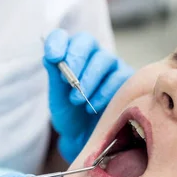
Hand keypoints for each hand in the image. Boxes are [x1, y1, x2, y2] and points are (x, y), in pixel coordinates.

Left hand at [43, 29, 133, 161]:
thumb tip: (50, 56)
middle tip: (68, 81)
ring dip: (89, 79)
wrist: (85, 138)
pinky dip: (103, 92)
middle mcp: (91, 55)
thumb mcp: (57, 98)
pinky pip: (118, 77)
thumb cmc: (71, 115)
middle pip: (86, 41)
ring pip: (104, 59)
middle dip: (76, 58)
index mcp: (70, 55)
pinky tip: (93, 106)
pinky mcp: (126, 79)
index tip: (52, 57)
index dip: (57, 42)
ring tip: (78, 100)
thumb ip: (55, 76)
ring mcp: (111, 66)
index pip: (62, 38)